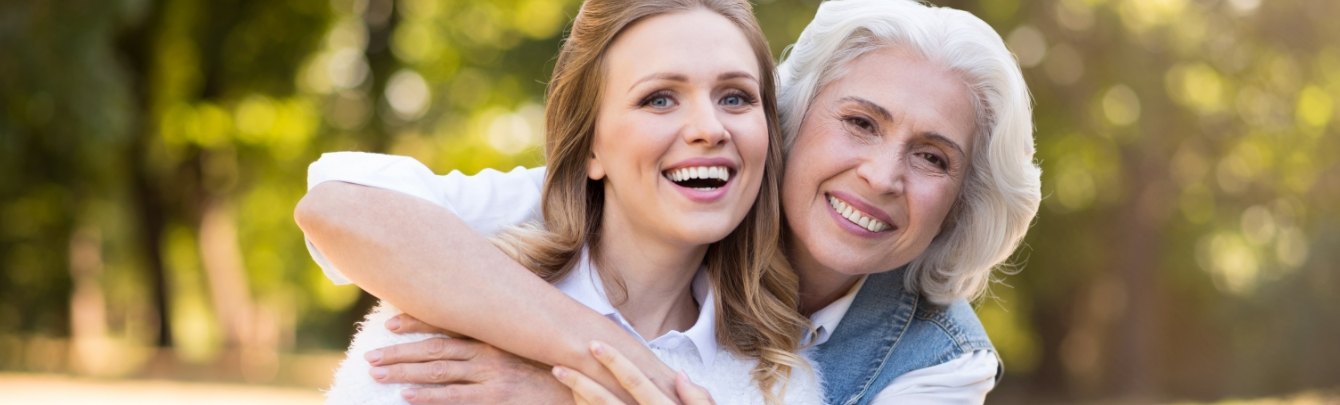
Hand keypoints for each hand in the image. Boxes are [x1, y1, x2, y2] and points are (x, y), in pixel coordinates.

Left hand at [368, 314, 571, 403]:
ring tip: (377, 373)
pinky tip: (406, 396)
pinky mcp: (496, 399)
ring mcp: (491, 378)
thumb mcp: (524, 345)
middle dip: (400, 352)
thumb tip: (469, 334)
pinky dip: (429, 397)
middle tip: (371, 356)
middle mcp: (488, 354)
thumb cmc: (551, 368)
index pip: (448, 326)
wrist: (580, 385)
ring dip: (404, 372)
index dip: (417, 324)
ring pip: (438, 372)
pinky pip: (455, 398)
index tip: (390, 323)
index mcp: (493, 337)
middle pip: (435, 350)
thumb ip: (498, 338)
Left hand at [552, 341, 713, 404]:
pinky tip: (574, 403)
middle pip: (606, 401)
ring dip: (578, 400)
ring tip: (562, 381)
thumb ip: (697, 397)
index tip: (594, 345)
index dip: (614, 362)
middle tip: (558, 367)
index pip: (636, 382)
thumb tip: (679, 374)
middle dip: (580, 383)